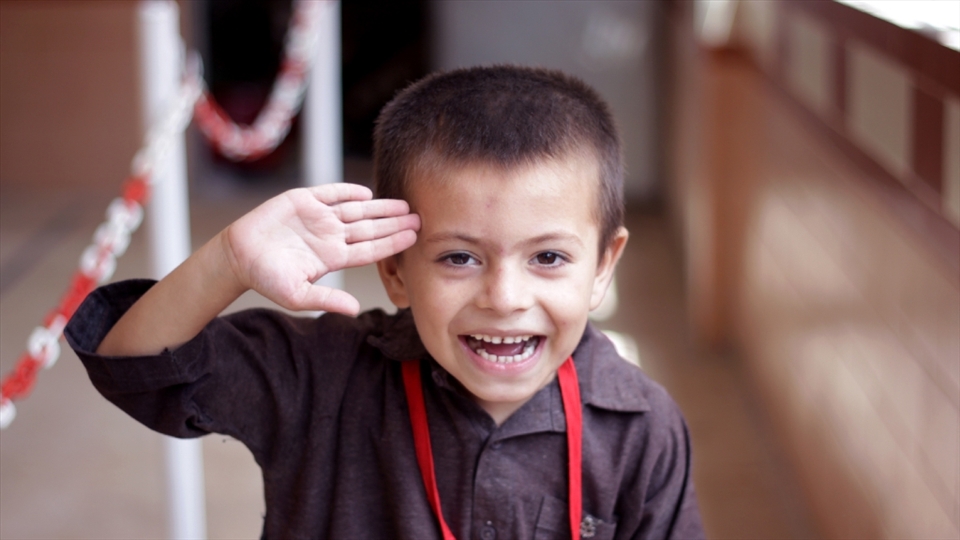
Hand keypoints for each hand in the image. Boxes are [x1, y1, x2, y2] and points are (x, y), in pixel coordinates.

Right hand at [221, 183, 418, 313]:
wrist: (238, 256)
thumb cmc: (266, 278)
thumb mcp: (297, 295)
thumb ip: (327, 299)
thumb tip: (355, 310)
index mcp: (333, 257)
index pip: (370, 249)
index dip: (392, 243)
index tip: (413, 238)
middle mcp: (331, 236)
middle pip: (370, 228)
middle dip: (394, 223)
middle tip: (419, 217)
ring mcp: (319, 217)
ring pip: (356, 210)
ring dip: (380, 207)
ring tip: (403, 204)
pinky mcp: (303, 201)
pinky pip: (330, 194)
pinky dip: (348, 192)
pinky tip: (366, 193)